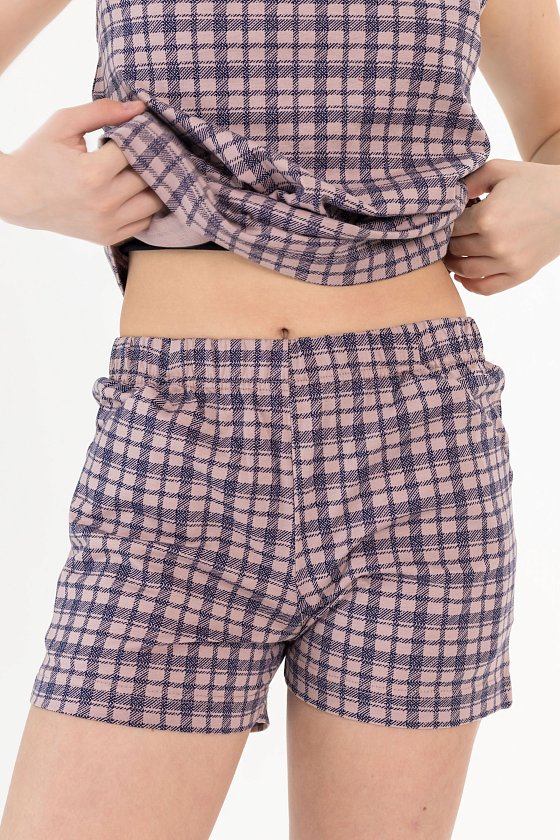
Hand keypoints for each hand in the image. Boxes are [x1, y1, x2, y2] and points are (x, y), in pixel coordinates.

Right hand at [0, 98, 165, 244]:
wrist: (17, 196)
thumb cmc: (39, 156)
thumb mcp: (63, 124)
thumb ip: (102, 111)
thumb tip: (141, 108)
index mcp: (92, 173)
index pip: (138, 149)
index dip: (141, 136)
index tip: (137, 129)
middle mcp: (103, 203)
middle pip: (150, 177)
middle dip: (149, 160)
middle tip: (142, 149)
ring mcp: (107, 224)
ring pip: (154, 204)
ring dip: (152, 185)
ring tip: (139, 171)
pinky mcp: (107, 237)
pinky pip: (144, 223)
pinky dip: (144, 207)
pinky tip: (132, 192)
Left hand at [442, 158, 559, 294]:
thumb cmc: (536, 183)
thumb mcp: (501, 170)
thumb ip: (470, 180)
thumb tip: (448, 195)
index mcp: (486, 217)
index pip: (450, 227)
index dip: (446, 223)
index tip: (448, 220)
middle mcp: (495, 244)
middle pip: (455, 249)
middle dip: (449, 242)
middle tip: (447, 237)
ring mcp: (508, 262)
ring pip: (465, 270)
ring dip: (453, 264)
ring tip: (450, 256)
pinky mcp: (520, 274)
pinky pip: (486, 288)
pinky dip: (469, 284)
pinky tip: (461, 276)